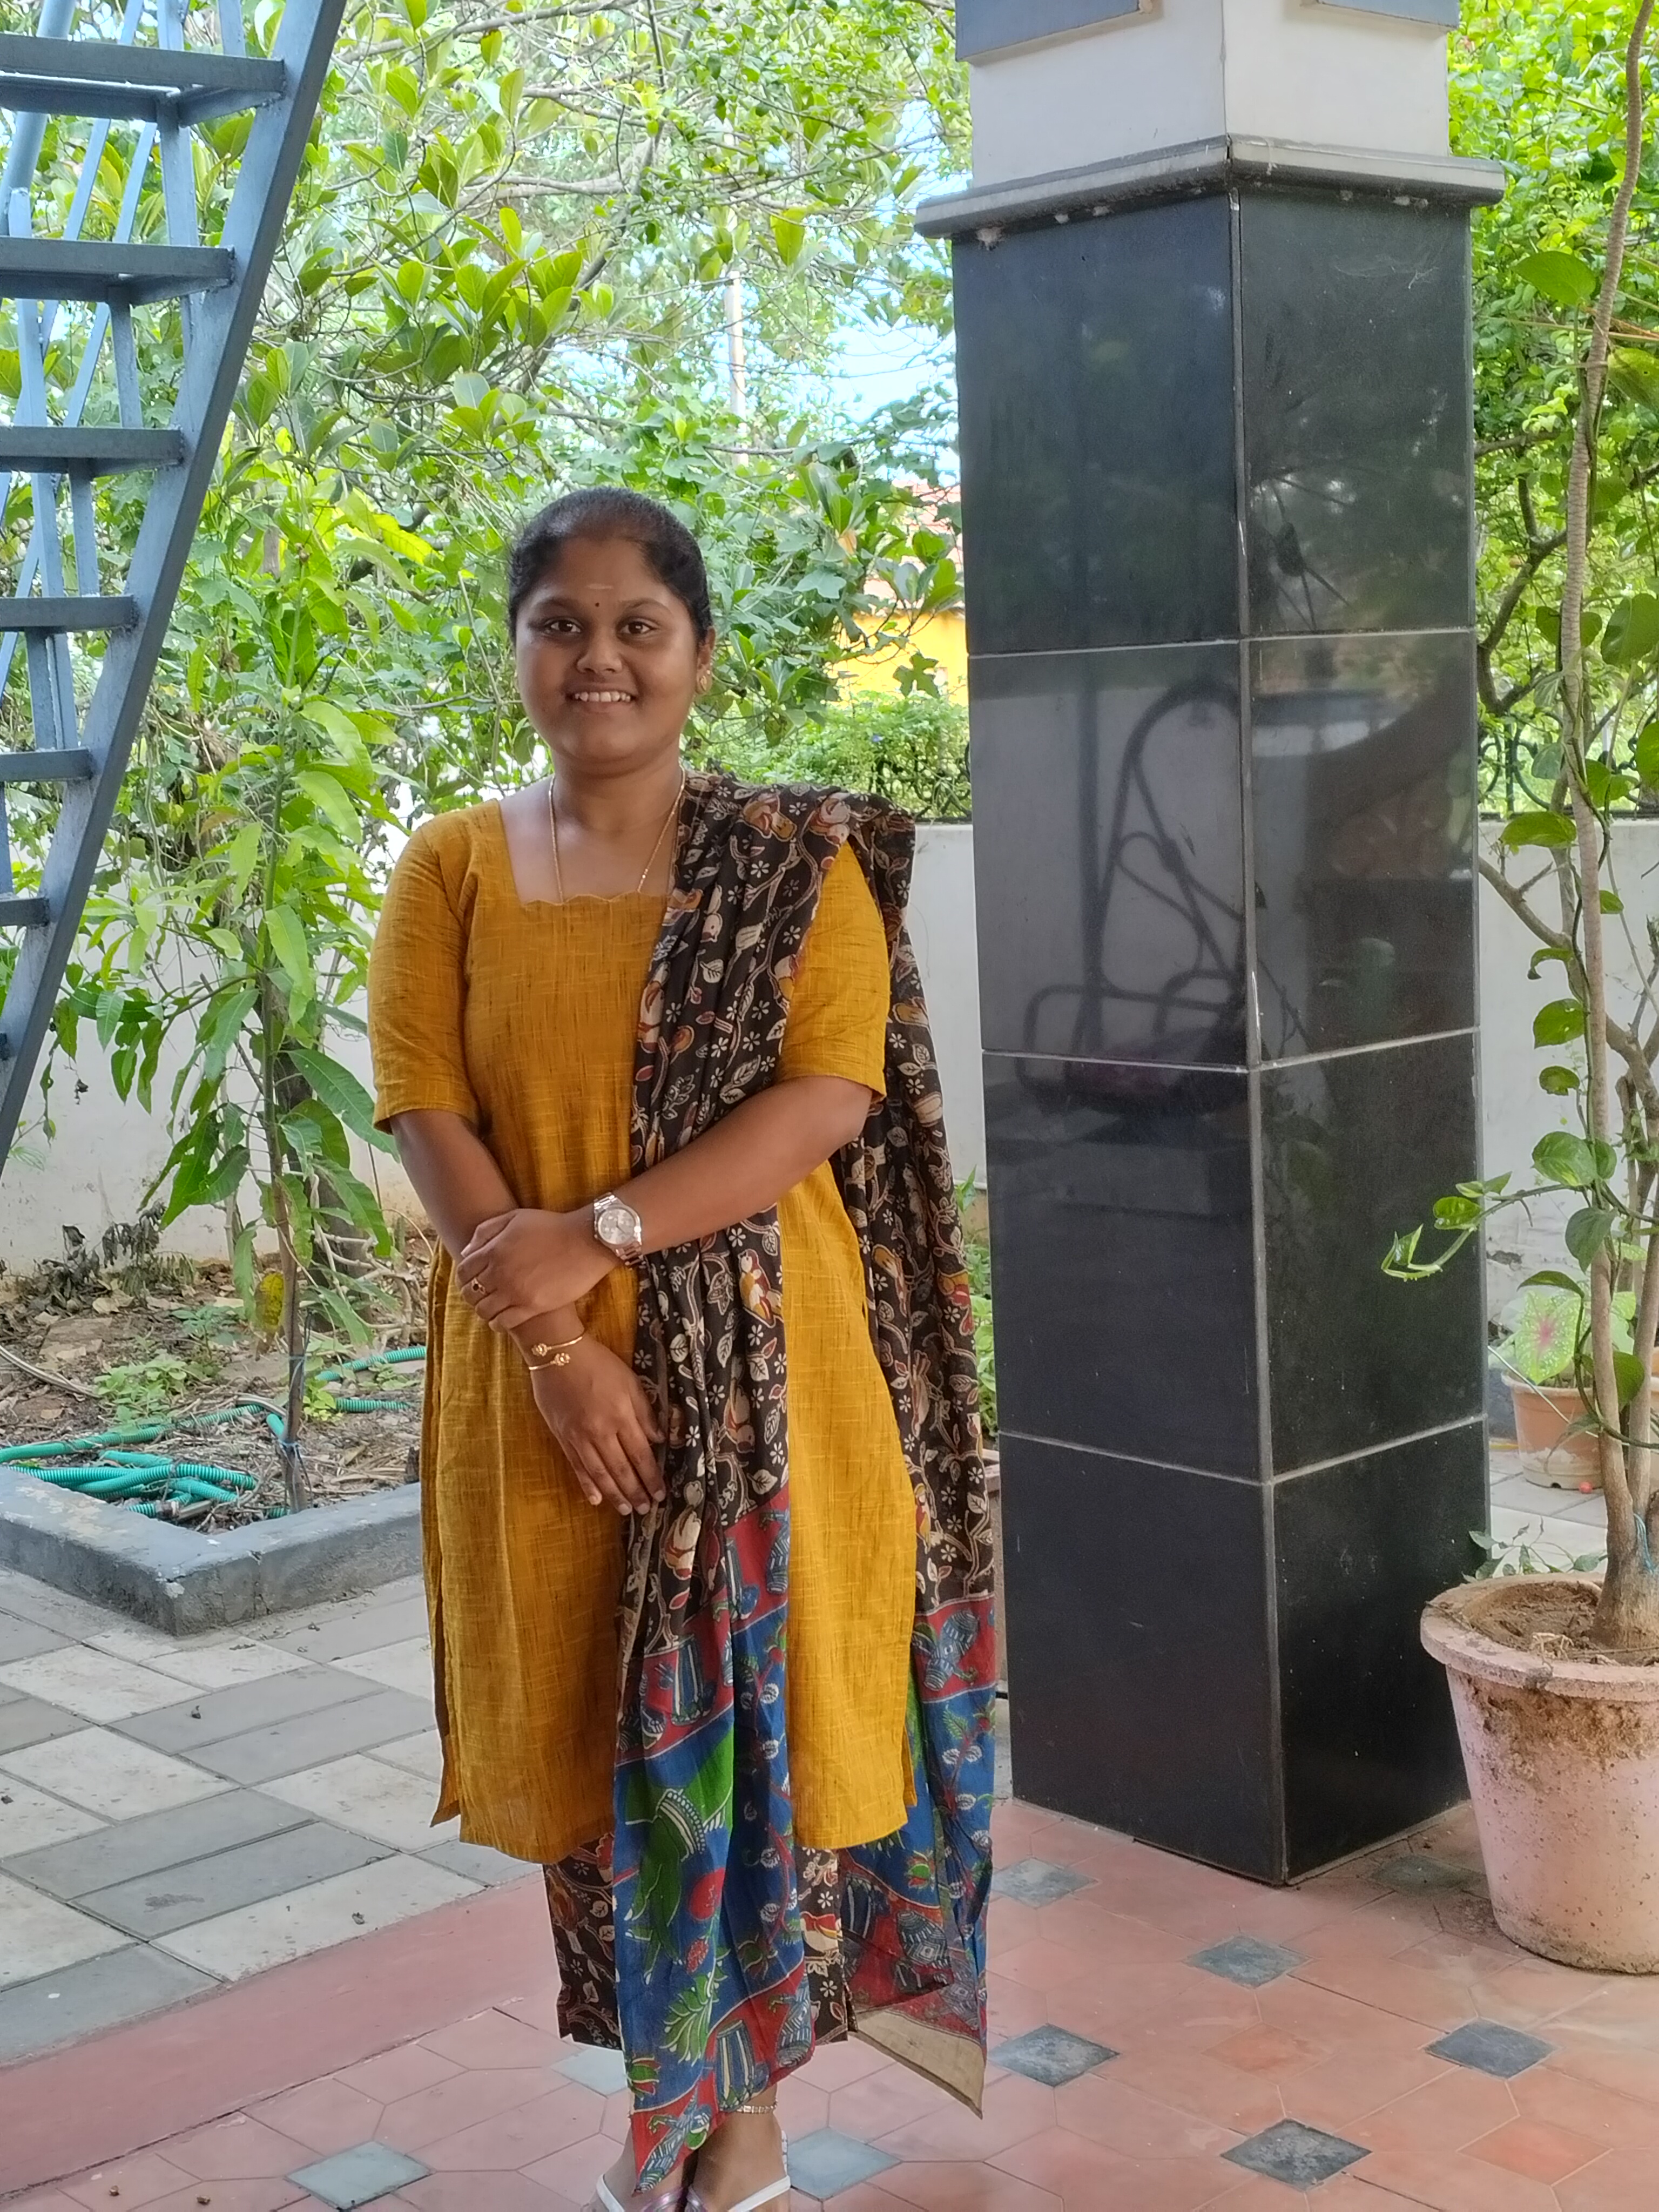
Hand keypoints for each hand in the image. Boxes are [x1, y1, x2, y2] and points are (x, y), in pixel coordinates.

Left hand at [459, 1209, 613, 1333]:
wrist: (586, 1241)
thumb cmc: (551, 1226)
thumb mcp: (515, 1218)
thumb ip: (486, 1232)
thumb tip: (466, 1252)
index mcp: (493, 1250)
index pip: (463, 1272)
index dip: (464, 1278)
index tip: (471, 1280)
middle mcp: (500, 1273)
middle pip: (470, 1293)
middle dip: (472, 1295)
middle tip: (482, 1295)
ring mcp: (515, 1292)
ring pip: (484, 1310)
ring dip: (484, 1310)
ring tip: (492, 1308)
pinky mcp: (532, 1307)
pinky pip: (503, 1323)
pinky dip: (497, 1323)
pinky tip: (502, 1319)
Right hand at [529, 1341, 664, 1514]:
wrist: (557, 1353)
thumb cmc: (598, 1363)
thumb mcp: (630, 1381)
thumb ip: (645, 1412)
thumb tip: (659, 1439)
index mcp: (620, 1416)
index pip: (641, 1455)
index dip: (651, 1477)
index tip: (661, 1493)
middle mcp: (600, 1431)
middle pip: (621, 1470)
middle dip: (636, 1492)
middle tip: (646, 1510)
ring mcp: (578, 1437)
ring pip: (600, 1474)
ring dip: (615, 1495)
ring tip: (627, 1510)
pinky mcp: (562, 1437)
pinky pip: (576, 1466)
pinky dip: (587, 1485)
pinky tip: (596, 1499)